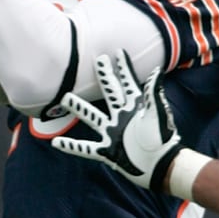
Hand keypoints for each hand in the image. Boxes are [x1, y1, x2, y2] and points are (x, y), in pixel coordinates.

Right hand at [52, 51, 181, 192]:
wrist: (160, 165)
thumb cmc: (162, 139)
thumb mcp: (158, 114)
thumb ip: (153, 93)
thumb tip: (156, 71)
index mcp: (135, 107)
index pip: (127, 82)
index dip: (123, 67)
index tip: (118, 52)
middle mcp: (122, 117)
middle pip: (109, 92)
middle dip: (104, 76)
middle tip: (97, 60)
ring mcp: (113, 133)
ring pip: (91, 117)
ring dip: (78, 108)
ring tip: (64, 98)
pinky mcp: (108, 151)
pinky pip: (85, 148)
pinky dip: (71, 146)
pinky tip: (56, 142)